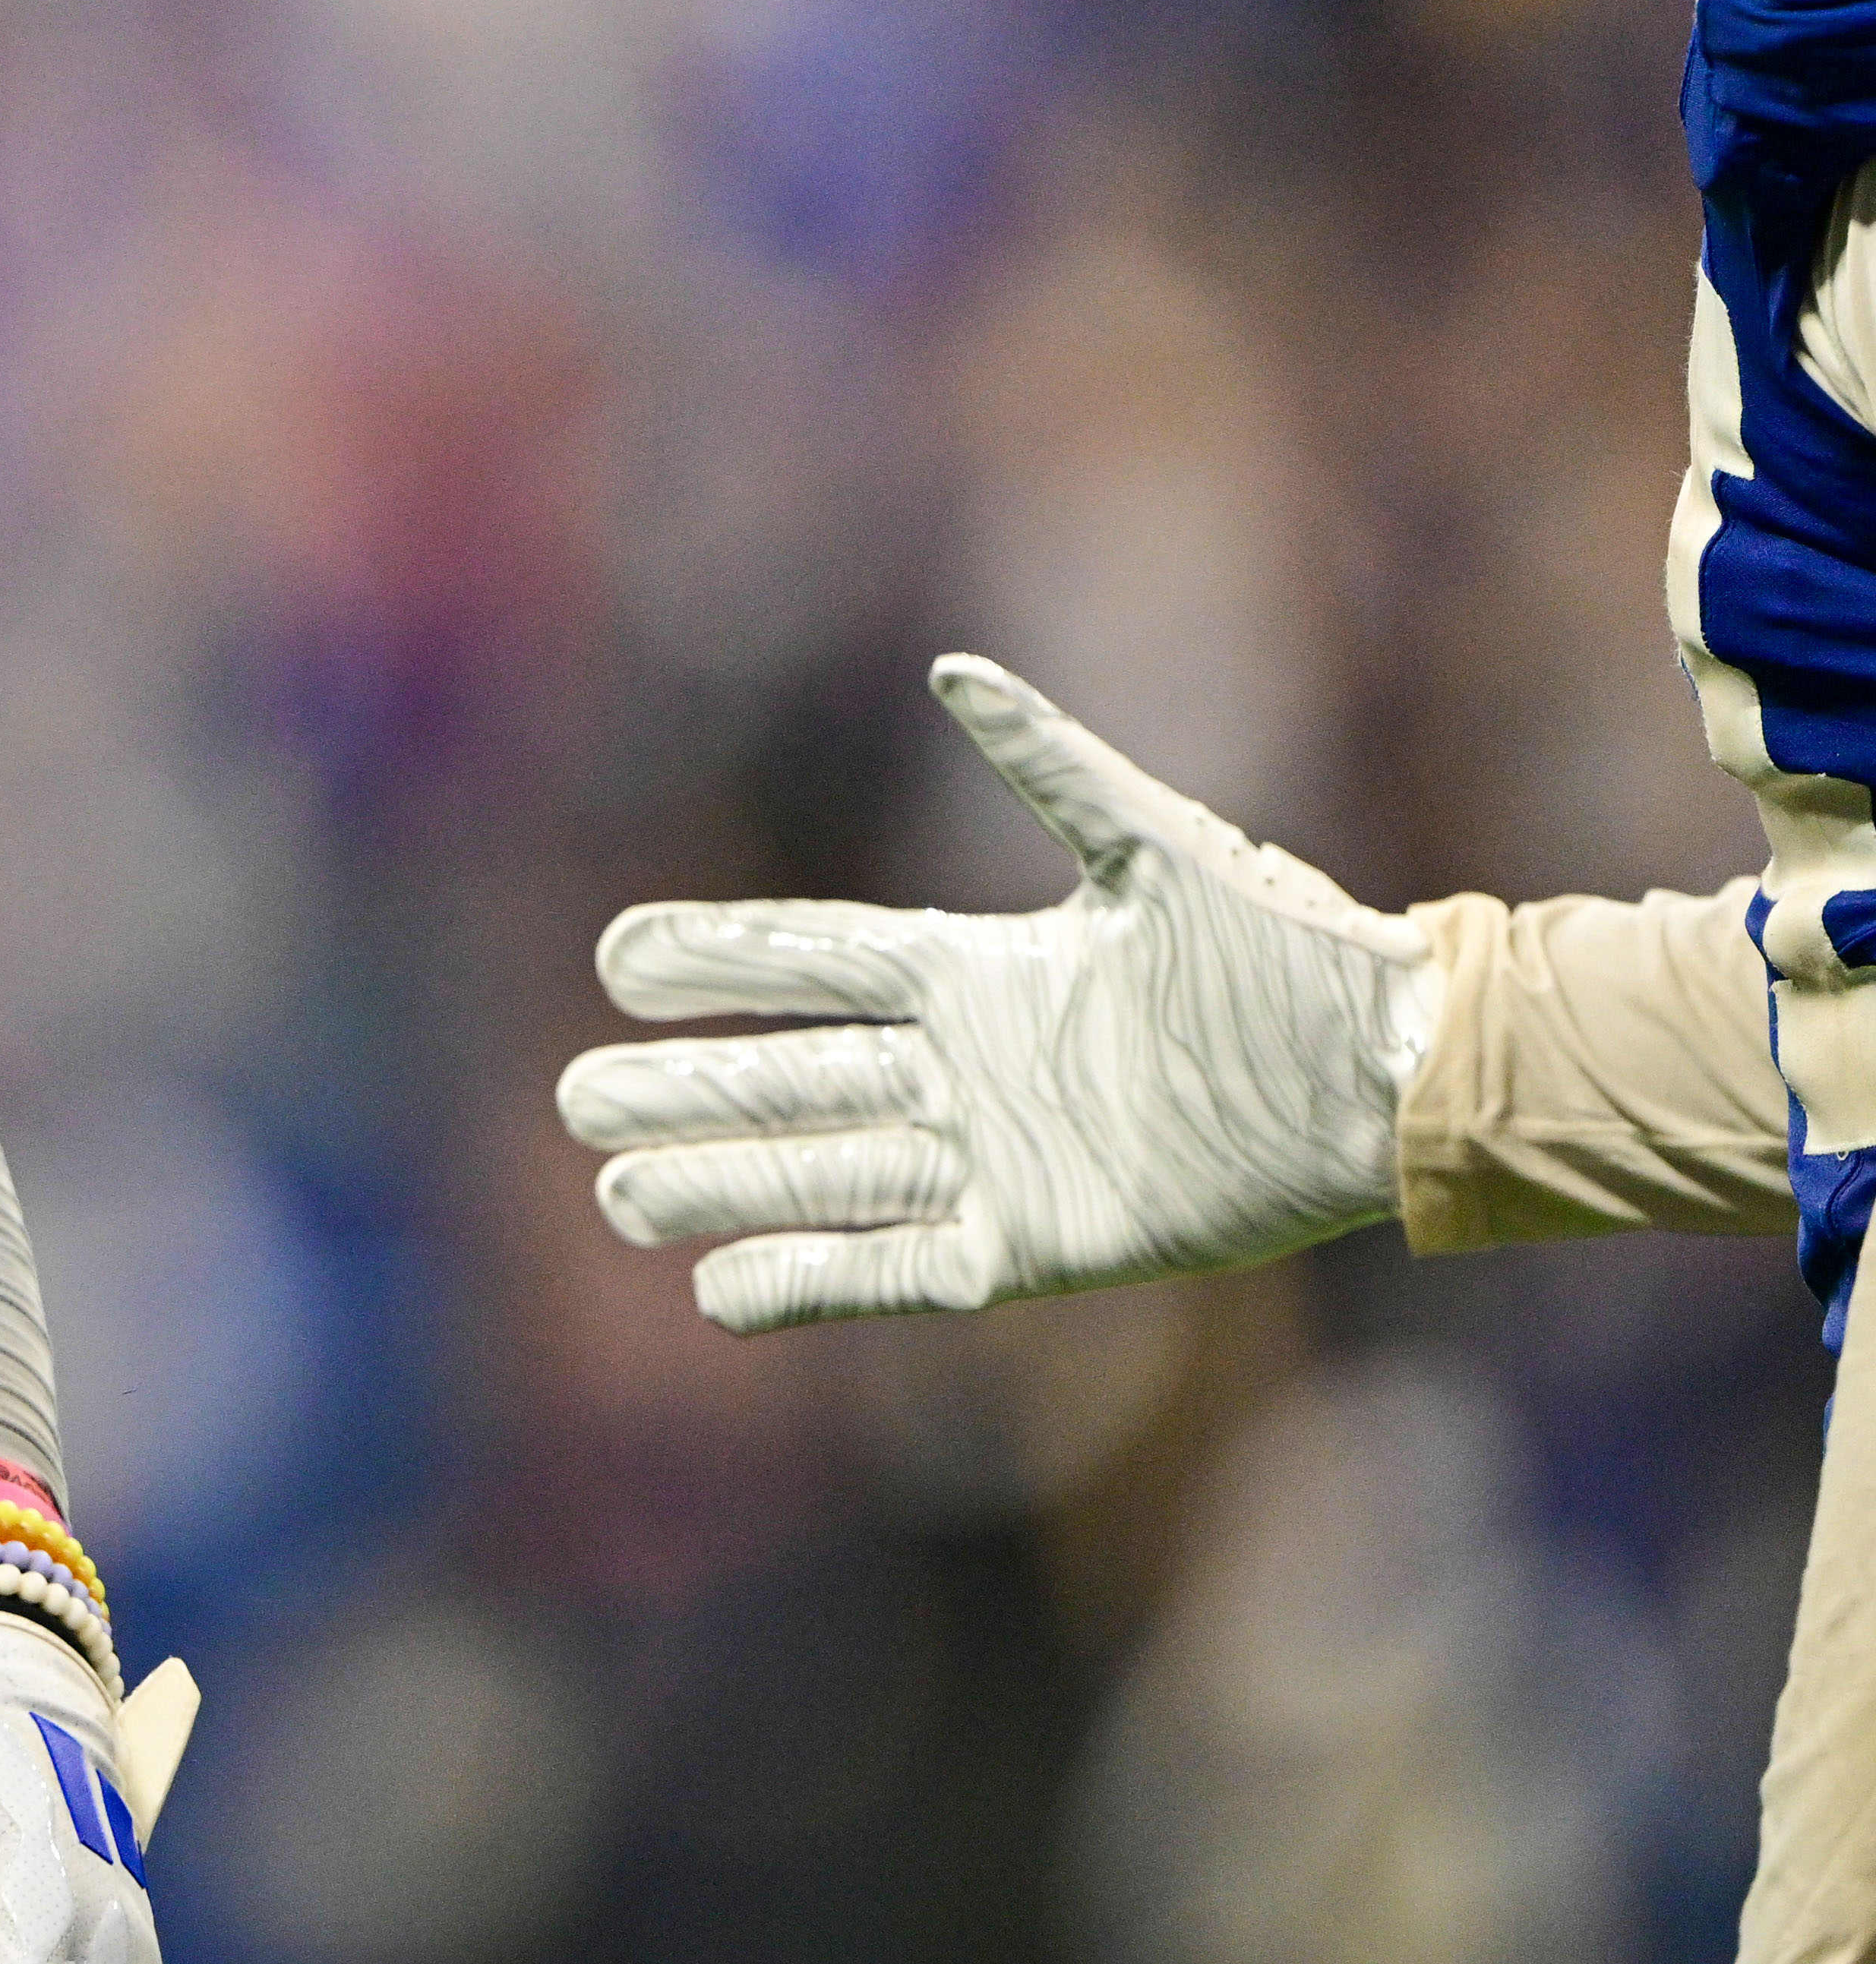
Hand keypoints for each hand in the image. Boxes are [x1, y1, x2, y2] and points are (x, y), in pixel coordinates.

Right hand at [557, 652, 1433, 1335]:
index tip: (616, 959)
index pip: (812, 961)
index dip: (715, 960)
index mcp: (978, 970)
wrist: (1390, 1079)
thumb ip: (1054, 767)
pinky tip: (720, 1289)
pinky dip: (808, 1280)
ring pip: (819, 1172)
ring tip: (617, 1194)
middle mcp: (966, 1066)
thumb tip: (952, 674)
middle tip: (574, 1095)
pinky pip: (892, 1268)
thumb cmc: (1290, 954)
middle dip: (682, 1088)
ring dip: (718, 1183)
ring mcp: (991, 1159)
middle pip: (788, 1076)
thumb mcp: (1162, 849)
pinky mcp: (1031, 1247)